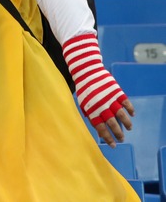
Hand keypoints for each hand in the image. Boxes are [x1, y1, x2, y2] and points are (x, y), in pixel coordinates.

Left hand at [64, 33, 135, 147]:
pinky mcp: (117, 91)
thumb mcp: (83, 104)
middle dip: (118, 134)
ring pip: (122, 115)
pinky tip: (132, 115)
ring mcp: (111, 99)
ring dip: (126, 123)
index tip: (113, 145)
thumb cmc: (84, 89)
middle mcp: (102, 107)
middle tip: (122, 139)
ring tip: (129, 129)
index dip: (107, 138)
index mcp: (92, 111)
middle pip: (113, 124)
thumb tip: (98, 129)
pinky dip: (130, 110)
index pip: (101, 129)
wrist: (87, 71)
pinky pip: (126, 103)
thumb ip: (90, 116)